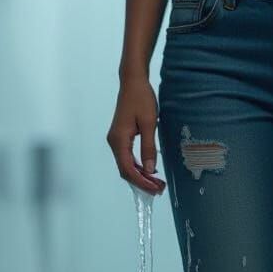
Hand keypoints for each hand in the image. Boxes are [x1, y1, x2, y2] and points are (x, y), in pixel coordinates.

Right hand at [107, 74, 166, 194]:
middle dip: (141, 182)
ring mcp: (116, 140)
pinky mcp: (120, 137)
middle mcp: (114, 142)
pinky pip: (127, 157)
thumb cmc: (141, 99)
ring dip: (140, 176)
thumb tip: (151, 170)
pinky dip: (137, 167)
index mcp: (119, 140)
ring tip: (156, 184)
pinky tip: (149, 171)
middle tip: (159, 189)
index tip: (155, 188)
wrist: (133, 82)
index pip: (128, 169)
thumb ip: (149, 148)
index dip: (142, 181)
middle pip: (125, 170)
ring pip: (125, 165)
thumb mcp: (149, 123)